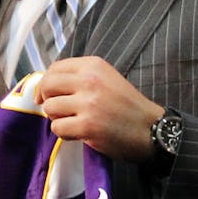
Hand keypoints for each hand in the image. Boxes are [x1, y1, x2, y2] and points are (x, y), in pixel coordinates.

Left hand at [36, 57, 163, 161]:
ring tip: (74, 122)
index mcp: (94, 65)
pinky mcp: (87, 125)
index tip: (47, 95)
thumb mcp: (107, 79)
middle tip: (58, 111)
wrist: (151, 129)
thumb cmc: (128, 106)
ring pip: (50, 108)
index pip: (55, 68)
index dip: (46, 83)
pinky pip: (57, 128)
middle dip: (47, 100)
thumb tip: (47, 86)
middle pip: (48, 85)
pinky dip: (65, 133)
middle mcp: (90, 80)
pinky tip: (80, 133)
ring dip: (58, 118)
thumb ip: (81, 78)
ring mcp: (88, 103)